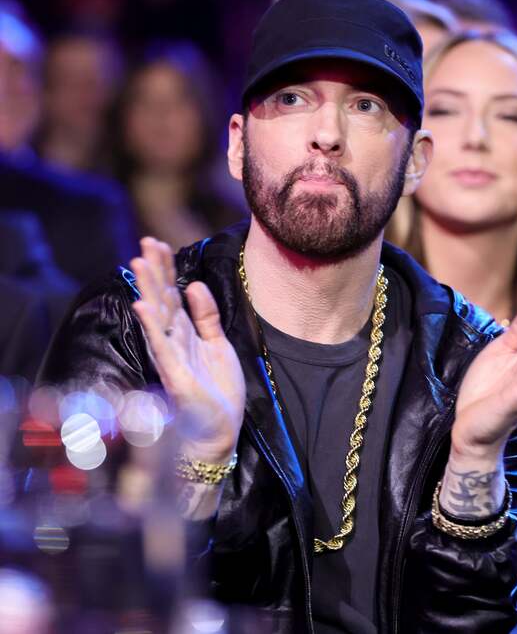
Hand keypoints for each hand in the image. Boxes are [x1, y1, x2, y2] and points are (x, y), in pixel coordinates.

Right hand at [130, 237, 245, 460]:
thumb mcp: (218, 343)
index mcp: (184, 333)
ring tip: (139, 263)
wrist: (220, 430)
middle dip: (154, 271)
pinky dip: (152, 326)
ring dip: (148, 290)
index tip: (158, 243)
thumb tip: (193, 284)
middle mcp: (173, 341)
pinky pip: (162, 347)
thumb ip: (206, 315)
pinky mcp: (175, 375)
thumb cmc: (218, 390)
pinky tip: (143, 306)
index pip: (171, 294)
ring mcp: (172, 357)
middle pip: (161, 299)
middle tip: (146, 242)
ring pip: (157, 317)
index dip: (165, 269)